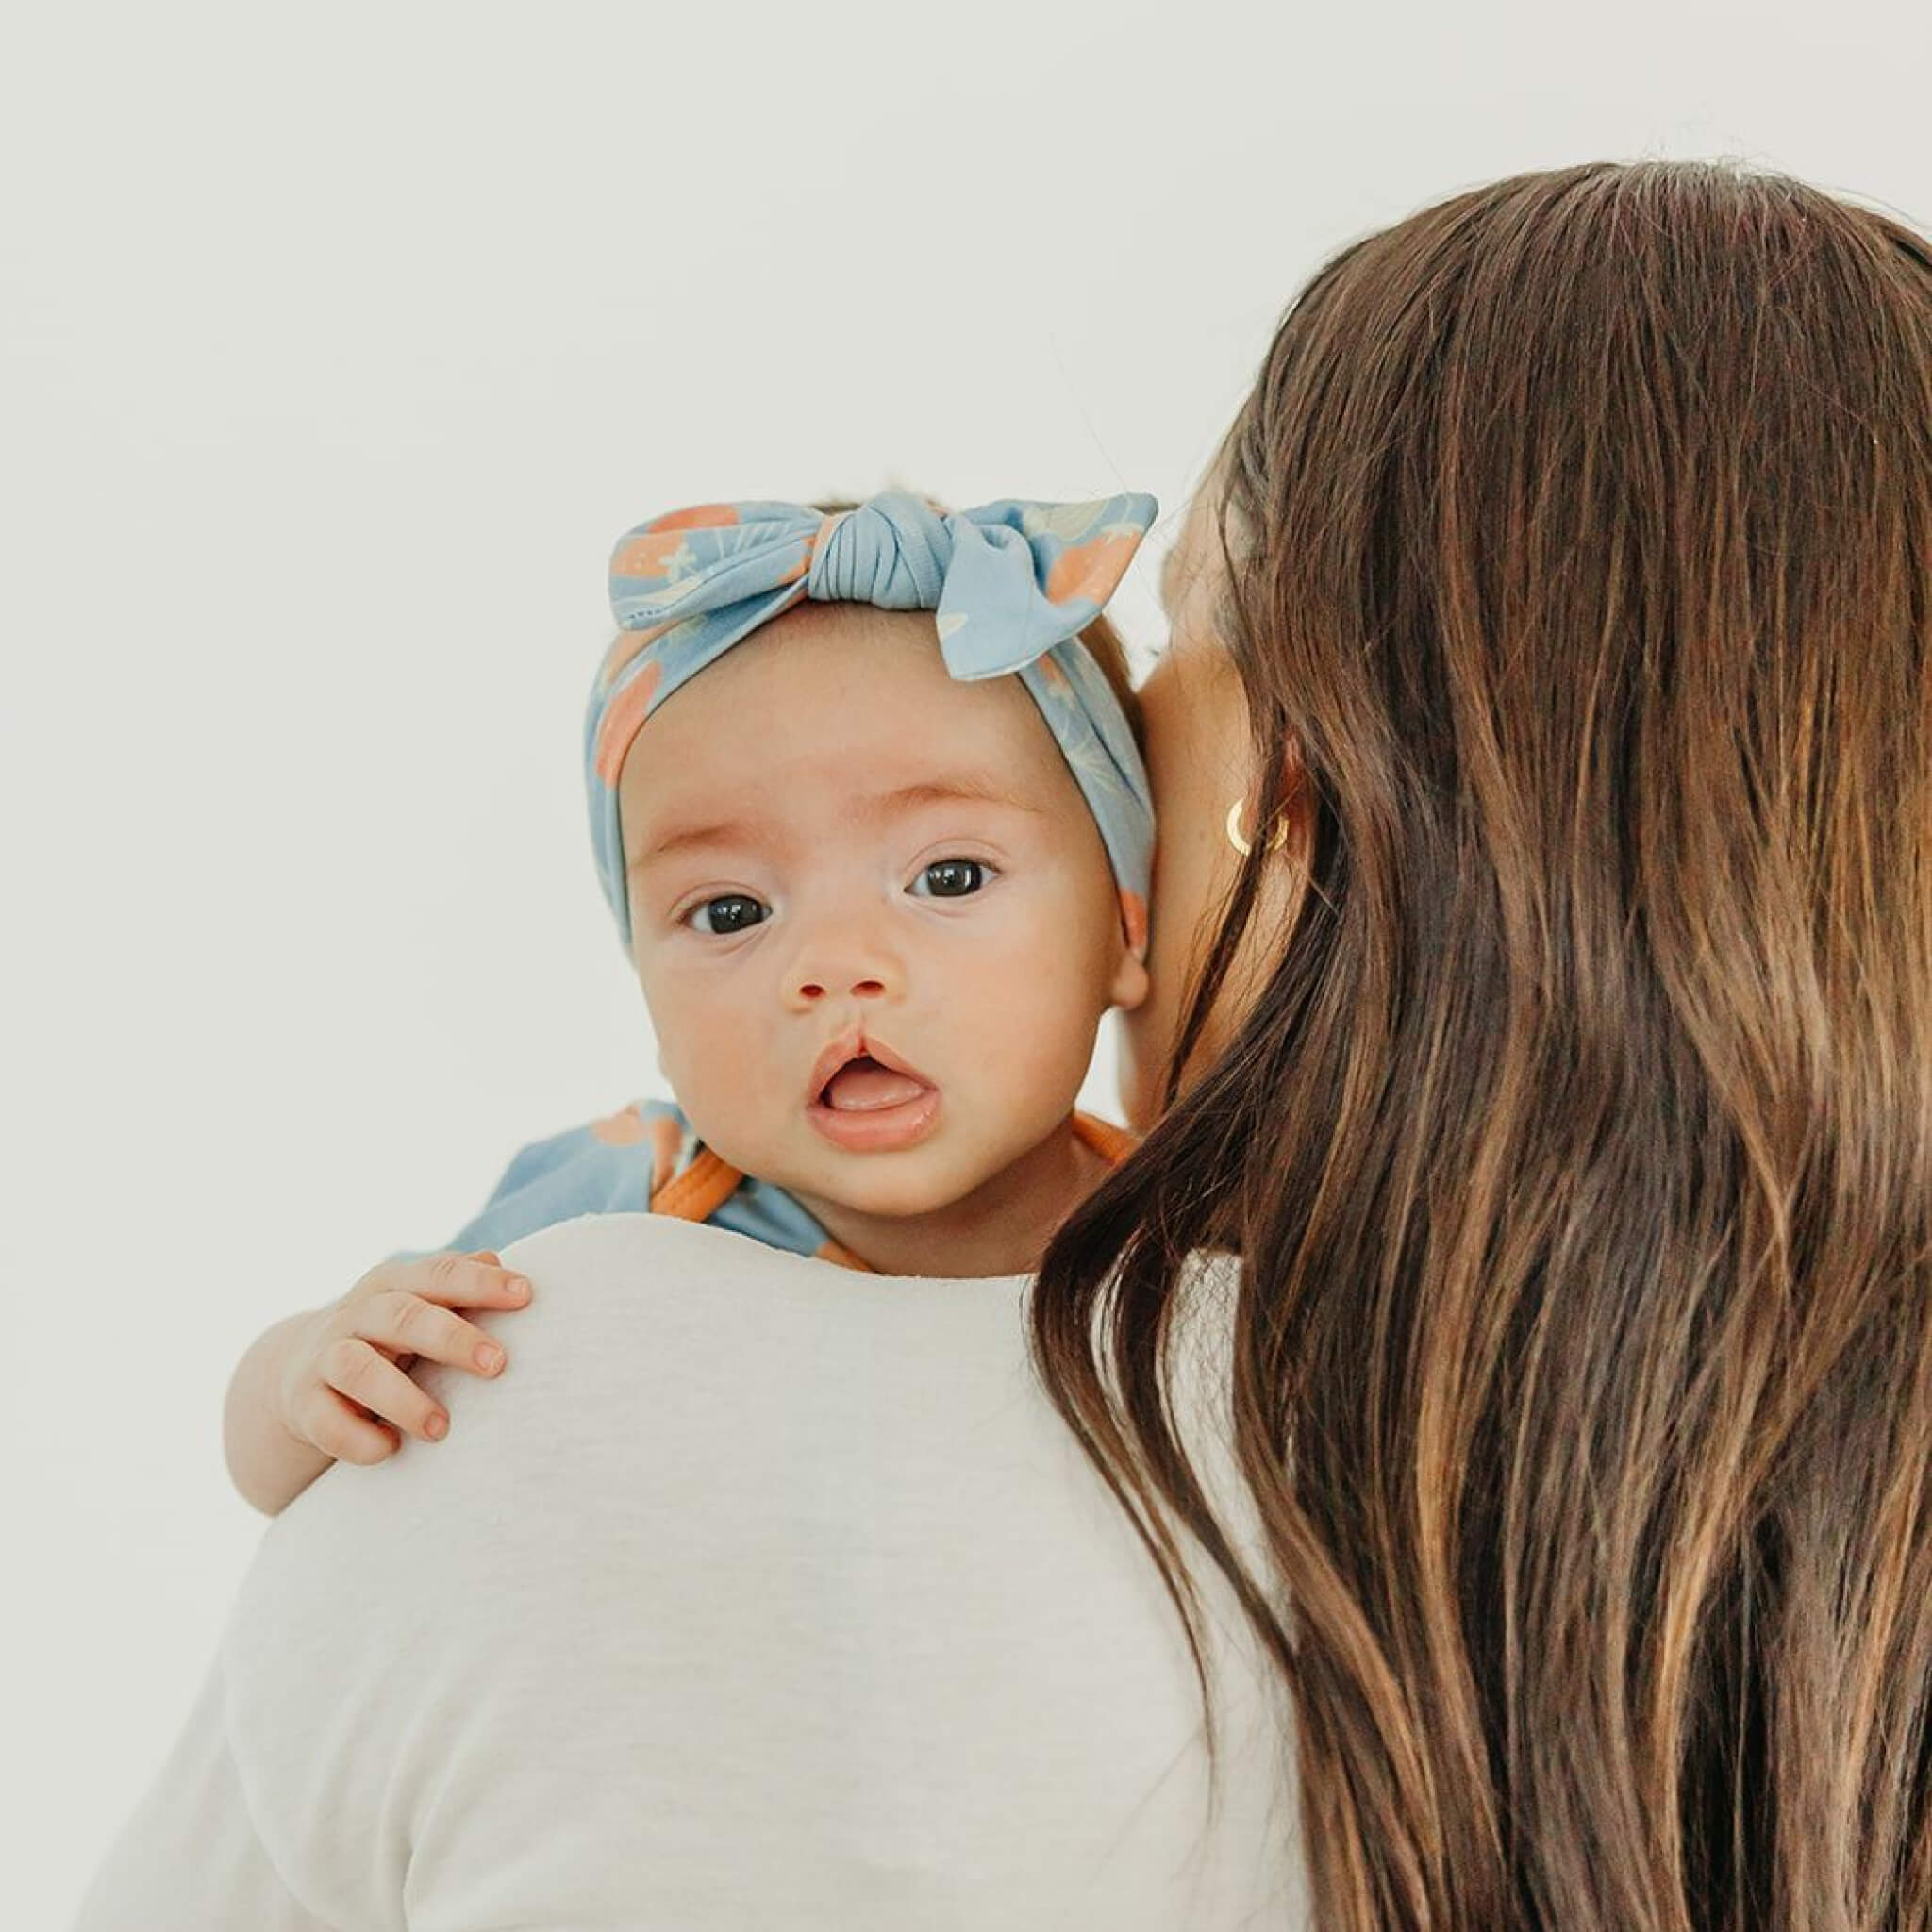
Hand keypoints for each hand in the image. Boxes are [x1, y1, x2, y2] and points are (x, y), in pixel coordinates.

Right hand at [277, 1249, 531, 1466]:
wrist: (298, 1371)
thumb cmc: (387, 1337)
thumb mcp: (419, 1304)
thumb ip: (457, 1284)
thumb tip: (496, 1261)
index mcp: (393, 1284)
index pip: (439, 1274)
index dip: (480, 1283)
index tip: (526, 1295)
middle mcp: (356, 1315)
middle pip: (402, 1317)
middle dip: (452, 1338)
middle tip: (498, 1364)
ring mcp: (324, 1358)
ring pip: (357, 1369)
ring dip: (402, 1399)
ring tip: (441, 1428)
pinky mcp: (303, 1404)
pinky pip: (325, 1422)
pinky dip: (357, 1439)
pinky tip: (390, 1449)